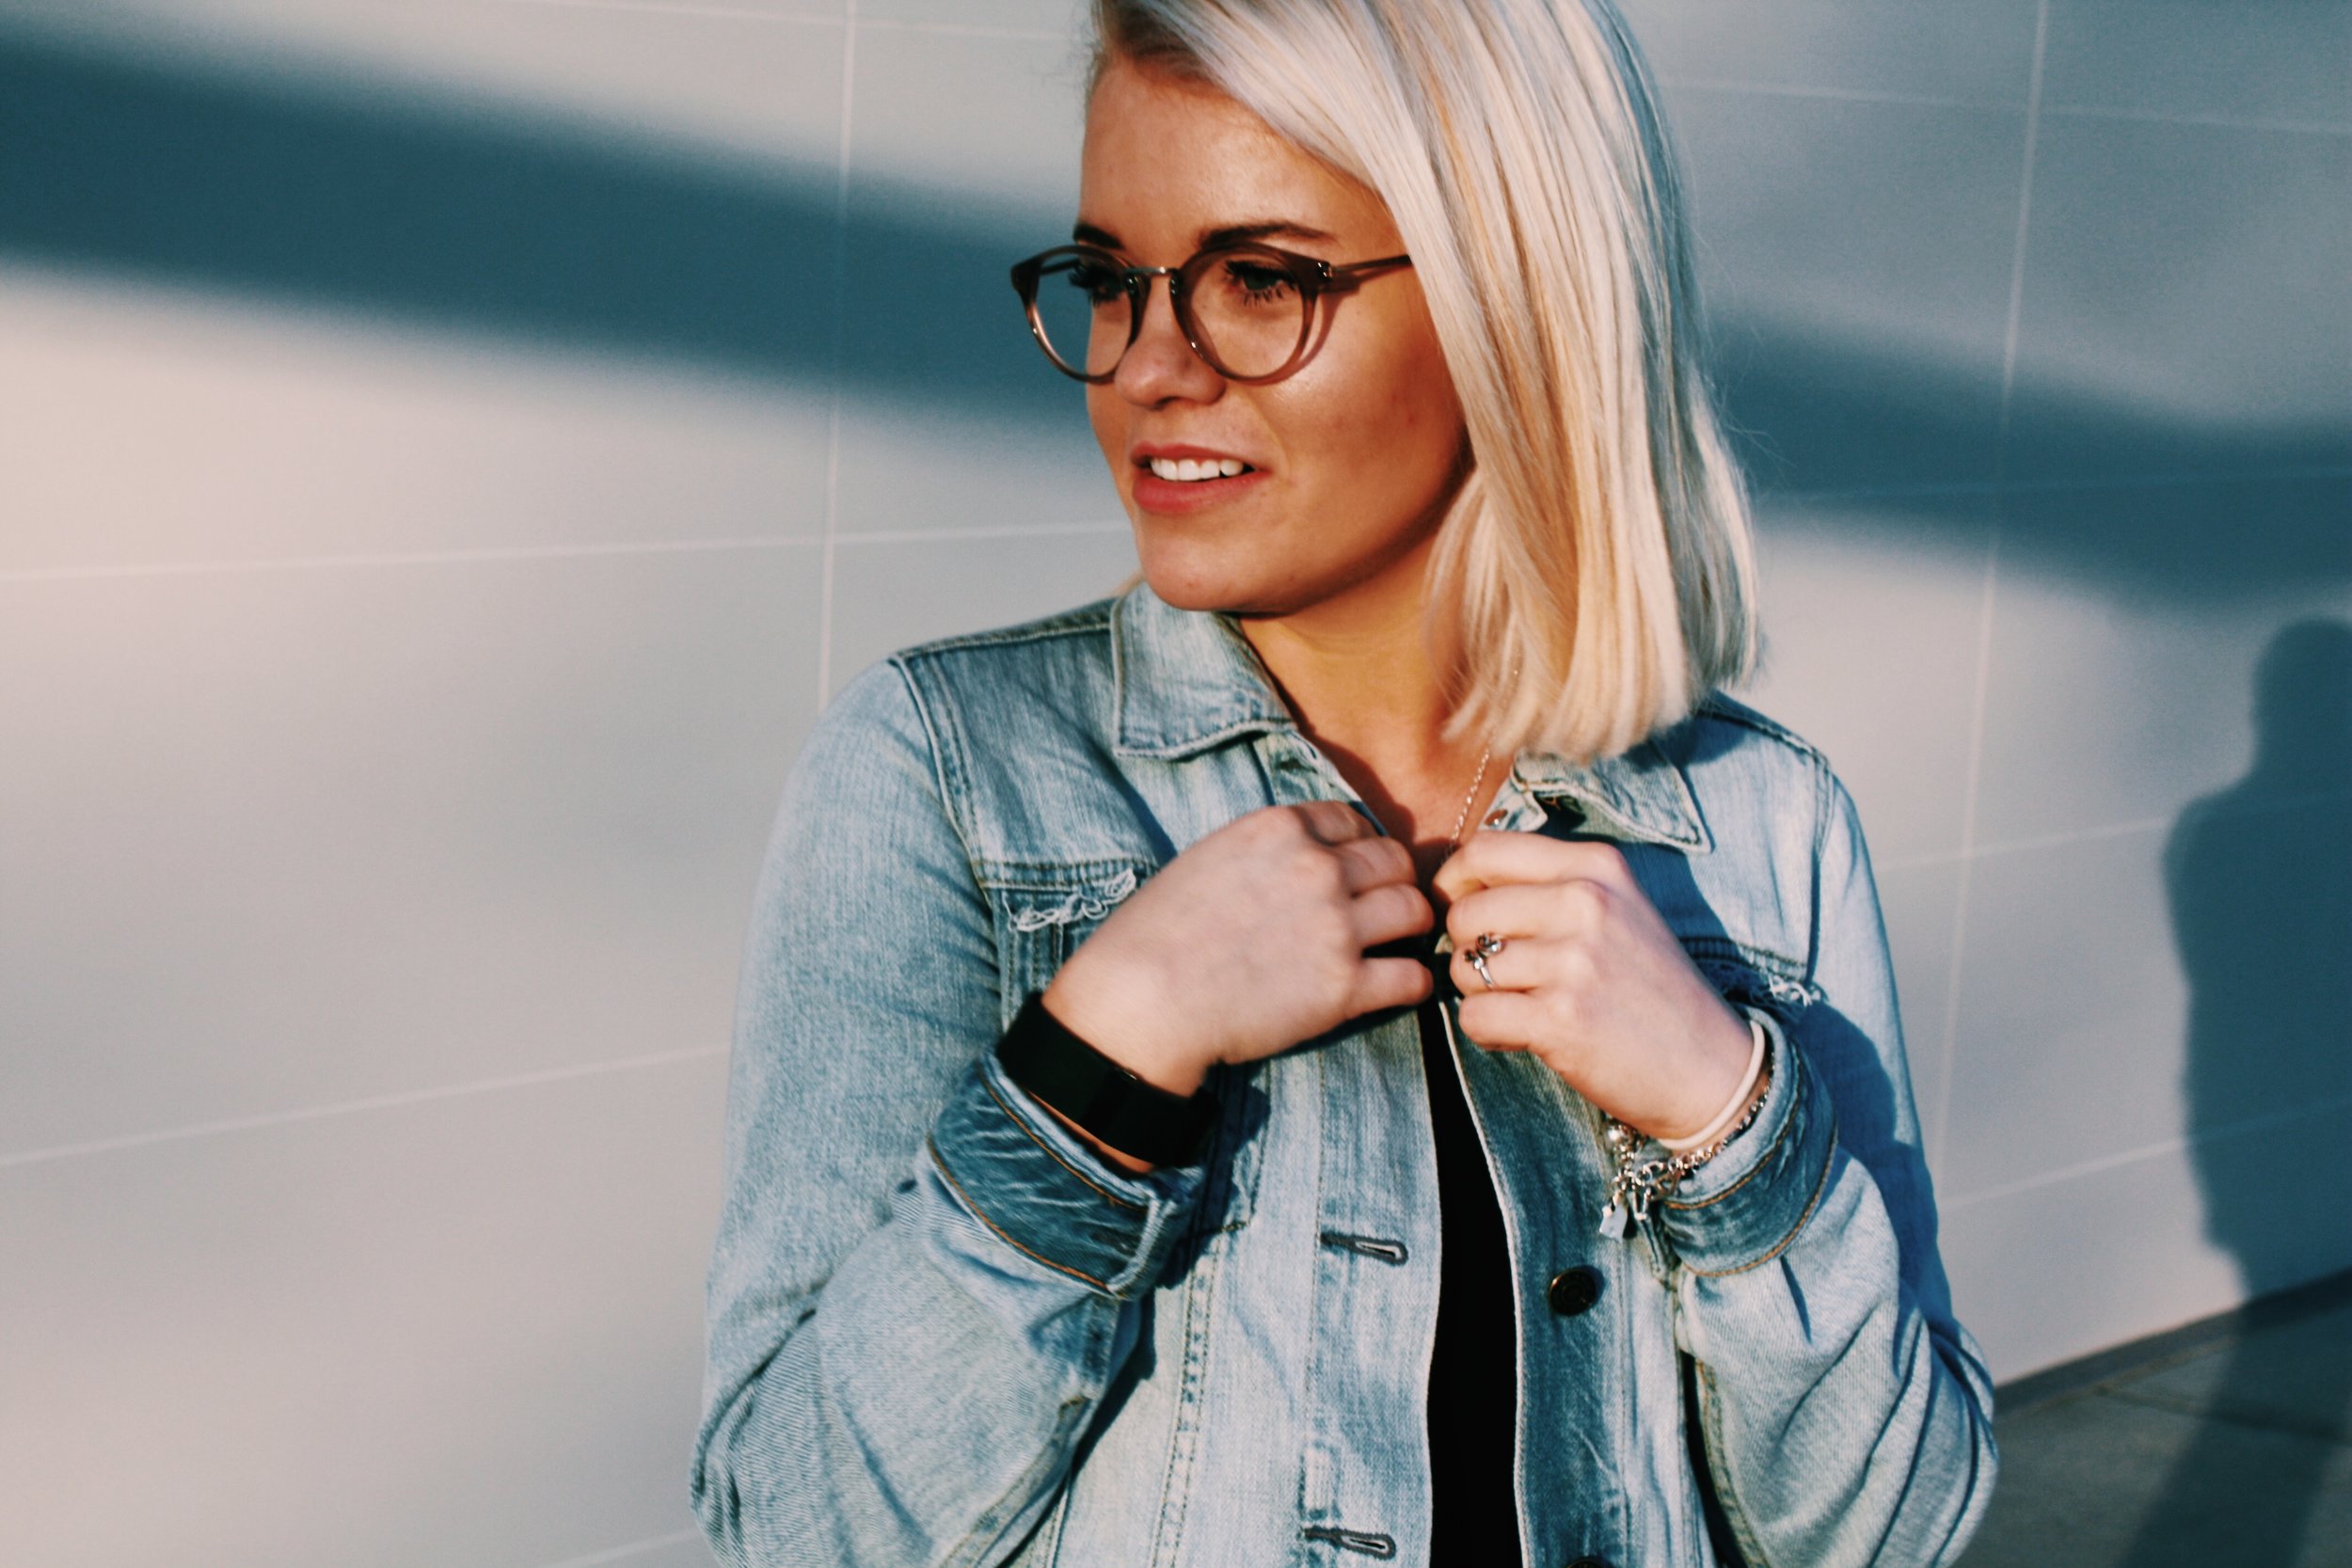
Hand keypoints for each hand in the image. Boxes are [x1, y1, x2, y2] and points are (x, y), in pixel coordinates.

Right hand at [1043, 802, 1434, 1096]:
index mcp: (1280, 829)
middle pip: (1394, 860)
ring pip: (1415, 911)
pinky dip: (1413, 983)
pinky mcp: (1345, 989)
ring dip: (1412, 926)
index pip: (1352, 820)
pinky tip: (1399, 986)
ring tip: (1399, 943)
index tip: (1356, 869)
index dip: (1359, 846)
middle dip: (1394, 881)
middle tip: (1385, 907)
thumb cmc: (1156, 933)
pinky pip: (1411, 978)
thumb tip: (1300, 859)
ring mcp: (1336, 928)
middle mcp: (1317, 869)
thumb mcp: (1209, 858)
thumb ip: (1264, 852)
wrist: (1142, 999)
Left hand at [1433, 831, 1753, 1140]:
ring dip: (1479, 994)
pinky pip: (1474, 1016)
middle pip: (1465, 912)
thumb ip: (1547, 885)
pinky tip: (1524, 1035)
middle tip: (1504, 976)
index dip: (1455, 883)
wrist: (1711, 1068)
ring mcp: (1574, 960)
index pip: (1485, 849)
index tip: (1464, 914)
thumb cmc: (1650, 989)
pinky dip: (1487, 1032)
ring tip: (1525, 1006)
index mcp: (1596, 866)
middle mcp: (1586, 902)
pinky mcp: (1560, 1018)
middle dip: (1468, 949)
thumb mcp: (1615, 909)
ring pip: (1464, 965)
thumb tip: (1455, 883)